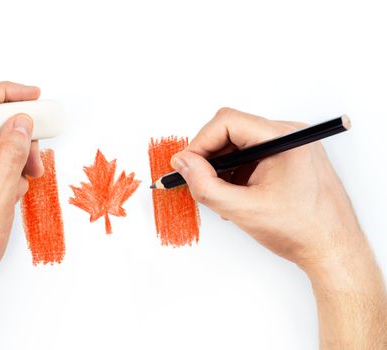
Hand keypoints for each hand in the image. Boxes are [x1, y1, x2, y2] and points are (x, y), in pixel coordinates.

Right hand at [171, 107, 386, 347]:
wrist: (333, 249)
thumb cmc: (302, 230)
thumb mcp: (243, 210)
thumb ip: (205, 185)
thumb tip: (182, 163)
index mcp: (284, 139)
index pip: (227, 122)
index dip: (200, 142)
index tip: (185, 165)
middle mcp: (289, 135)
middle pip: (232, 130)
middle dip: (210, 156)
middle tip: (197, 181)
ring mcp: (290, 145)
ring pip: (239, 144)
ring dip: (222, 166)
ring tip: (220, 195)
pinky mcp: (288, 157)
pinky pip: (251, 155)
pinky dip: (236, 172)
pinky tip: (235, 195)